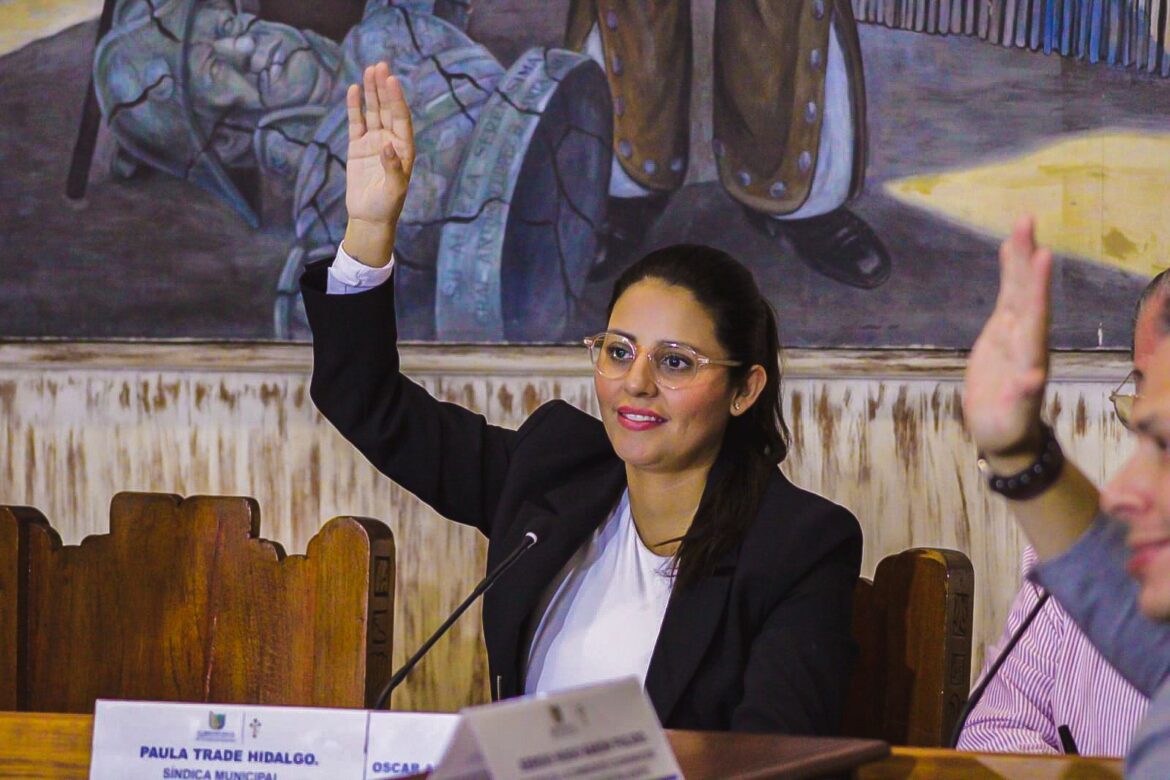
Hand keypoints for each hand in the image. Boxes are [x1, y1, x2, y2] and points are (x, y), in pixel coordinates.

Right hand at [342, 62, 414, 266]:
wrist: (369, 218)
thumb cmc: (387, 207)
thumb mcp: (394, 190)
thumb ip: (393, 168)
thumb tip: (386, 145)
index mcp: (404, 149)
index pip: (401, 118)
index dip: (396, 99)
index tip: (392, 79)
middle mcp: (390, 141)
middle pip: (387, 109)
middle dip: (384, 88)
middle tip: (380, 65)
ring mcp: (373, 142)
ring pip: (373, 112)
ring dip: (371, 92)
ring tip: (369, 70)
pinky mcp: (357, 147)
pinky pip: (356, 122)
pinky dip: (355, 107)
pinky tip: (354, 90)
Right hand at [963, 216, 1051, 466]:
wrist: (1004, 432)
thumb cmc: (1006, 428)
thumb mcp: (1011, 419)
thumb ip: (1021, 398)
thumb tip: (1031, 379)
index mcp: (1029, 356)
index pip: (1034, 315)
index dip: (1036, 286)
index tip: (1041, 256)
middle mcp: (1027, 337)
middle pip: (1027, 292)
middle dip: (1027, 258)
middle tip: (1026, 222)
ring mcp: (1016, 332)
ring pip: (1019, 288)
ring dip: (1020, 256)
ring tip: (1021, 223)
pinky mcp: (1003, 331)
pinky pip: (1008, 295)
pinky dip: (1009, 271)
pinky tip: (1010, 249)